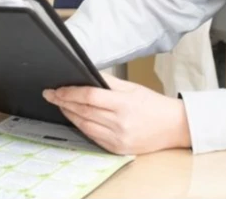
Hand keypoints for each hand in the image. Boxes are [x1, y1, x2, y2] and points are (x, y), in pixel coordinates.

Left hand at [43, 76, 191, 154]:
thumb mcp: (133, 87)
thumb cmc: (154, 105)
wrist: (174, 126)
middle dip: (63, 102)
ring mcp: (117, 138)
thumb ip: (109, 82)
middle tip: (51, 95)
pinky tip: (75, 119)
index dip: (69, 92)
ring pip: (84, 125)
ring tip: (60, 105)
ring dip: (69, 115)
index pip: (89, 96)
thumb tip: (86, 76)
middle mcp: (119, 123)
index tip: (57, 89)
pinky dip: (81, 126)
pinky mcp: (117, 148)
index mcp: (124, 104)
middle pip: (83, 111)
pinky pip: (92, 137)